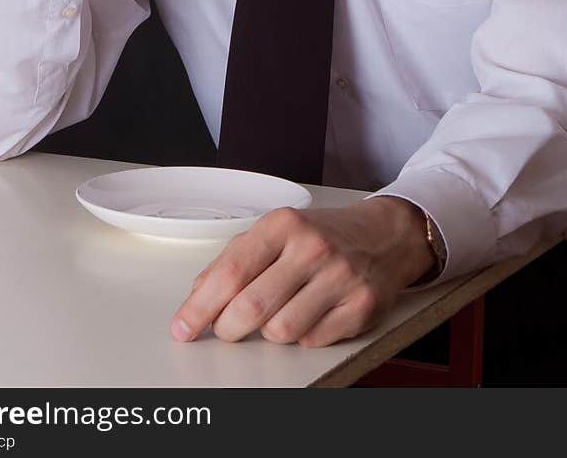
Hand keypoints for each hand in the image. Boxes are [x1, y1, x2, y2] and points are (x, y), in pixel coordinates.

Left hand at [170, 196, 435, 347]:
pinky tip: (310, 315)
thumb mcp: (274, 232)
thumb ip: (234, 259)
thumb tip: (198, 299)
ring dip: (270, 332)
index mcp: (282, 225)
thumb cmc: (319, 236)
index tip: (183, 329)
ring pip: (281, 331)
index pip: (230, 273)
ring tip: (279, 312)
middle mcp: (313, 247)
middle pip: (251, 308)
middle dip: (229, 328)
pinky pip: (312, 341)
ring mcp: (340, 277)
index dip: (200, 308)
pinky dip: (303, 336)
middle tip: (229, 328)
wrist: (382, 235)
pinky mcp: (361, 306)